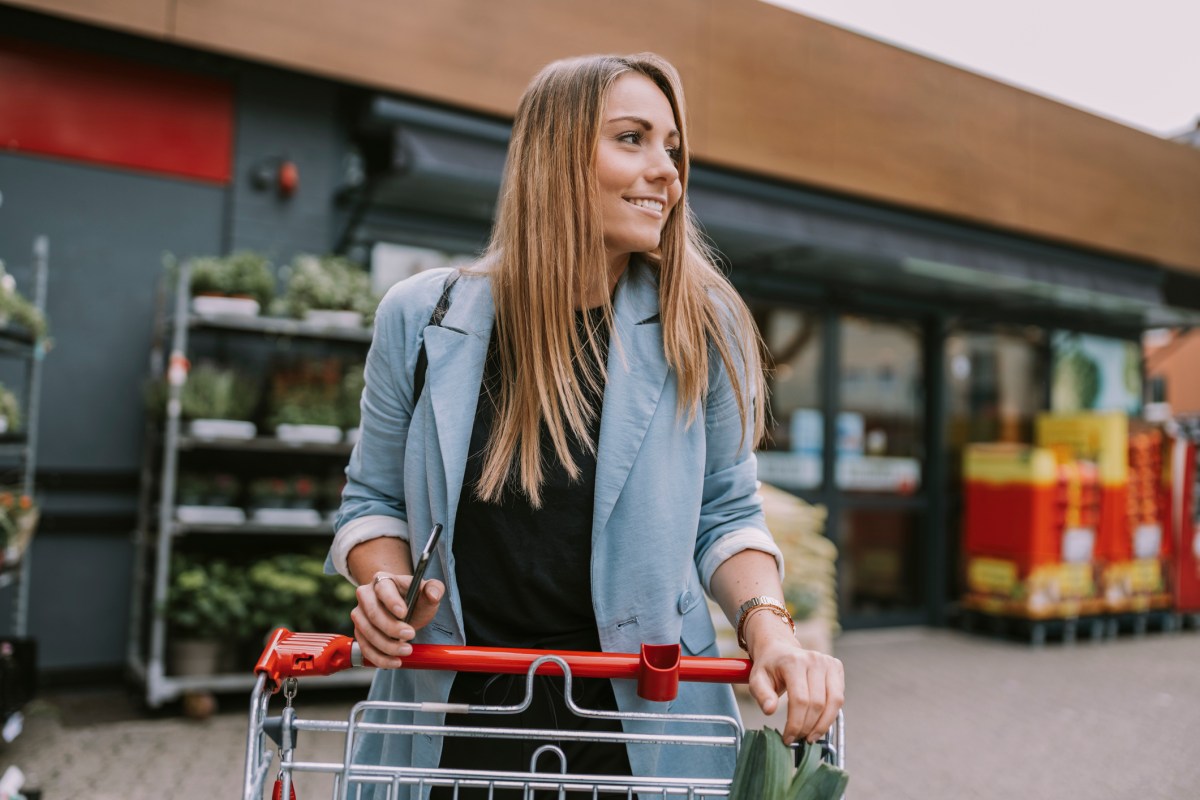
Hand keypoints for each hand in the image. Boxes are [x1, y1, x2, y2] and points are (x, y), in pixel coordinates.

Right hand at [350, 572, 444, 668]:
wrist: (403, 610)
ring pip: (367, 633)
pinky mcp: (359, 632)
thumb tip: (432, 595)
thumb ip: (434, 589)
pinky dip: (379, 658)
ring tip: (407, 650)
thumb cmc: (414, 599)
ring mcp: (360, 615)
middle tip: (411, 634)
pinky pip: (365, 648)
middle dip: (391, 628)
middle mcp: (366, 595)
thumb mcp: (427, 591)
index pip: (383, 589)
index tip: (404, 613)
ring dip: (387, 645)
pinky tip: (395, 662)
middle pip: (373, 613)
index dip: (392, 601)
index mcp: (382, 580)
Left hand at [745, 615, 844, 744]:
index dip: (796, 724)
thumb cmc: (769, 667)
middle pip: (817, 703)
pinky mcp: (836, 667)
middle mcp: (814, 659)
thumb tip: (769, 710)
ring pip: (834, 702)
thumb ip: (762, 695)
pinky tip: (819, 723)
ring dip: (823, 725)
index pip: (799, 699)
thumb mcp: (756, 680)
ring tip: (811, 736)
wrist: (780, 650)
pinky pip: (839, 698)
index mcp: (793, 661)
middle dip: (808, 727)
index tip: (788, 738)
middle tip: (799, 739)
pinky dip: (830, 715)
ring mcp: (828, 662)